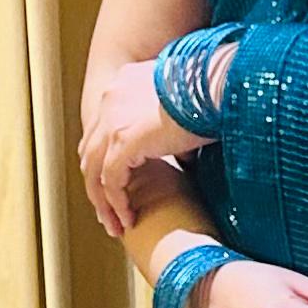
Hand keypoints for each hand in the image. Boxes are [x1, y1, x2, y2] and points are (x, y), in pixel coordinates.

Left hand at [78, 53, 200, 233]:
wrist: (217, 83)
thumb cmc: (214, 92)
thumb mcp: (185, 106)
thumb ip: (175, 127)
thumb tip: (183, 159)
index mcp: (124, 83)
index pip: (103, 126)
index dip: (105, 158)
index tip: (117, 183)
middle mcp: (111, 98)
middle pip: (91, 149)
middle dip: (97, 184)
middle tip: (109, 210)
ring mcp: (113, 119)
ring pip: (94, 170)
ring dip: (103, 202)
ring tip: (116, 224)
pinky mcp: (122, 140)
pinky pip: (111, 181)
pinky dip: (117, 203)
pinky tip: (129, 219)